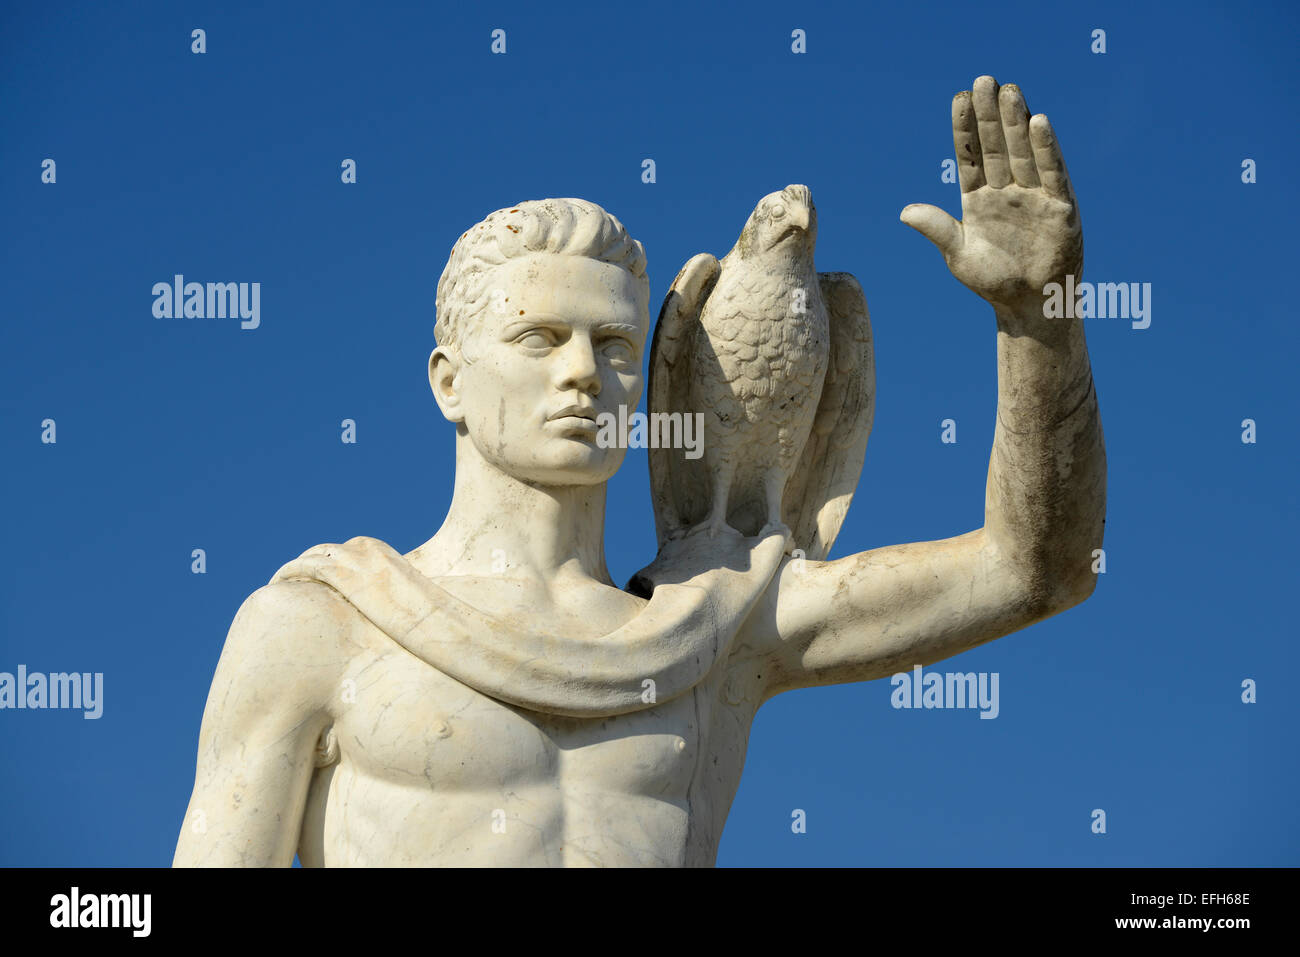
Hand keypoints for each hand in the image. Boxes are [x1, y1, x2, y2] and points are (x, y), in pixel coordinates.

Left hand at [901, 76, 1082, 315]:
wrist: (1029, 306)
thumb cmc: (993, 281)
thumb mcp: (959, 254)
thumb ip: (937, 228)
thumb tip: (905, 211)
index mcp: (979, 199)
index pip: (970, 156)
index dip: (965, 129)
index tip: (959, 99)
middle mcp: (1007, 191)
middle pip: (997, 146)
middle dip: (990, 114)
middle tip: (983, 80)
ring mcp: (1034, 196)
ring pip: (1023, 152)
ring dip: (1016, 122)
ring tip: (1008, 90)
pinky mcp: (1060, 206)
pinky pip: (1052, 172)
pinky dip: (1046, 148)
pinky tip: (1038, 122)